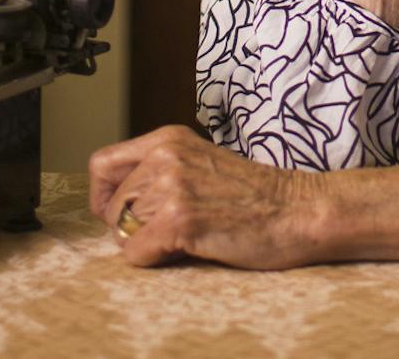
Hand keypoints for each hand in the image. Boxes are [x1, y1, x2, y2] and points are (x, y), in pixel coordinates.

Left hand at [87, 126, 319, 268]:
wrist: (297, 210)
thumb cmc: (254, 196)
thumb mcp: (200, 164)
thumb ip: (161, 171)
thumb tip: (116, 204)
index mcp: (167, 139)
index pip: (101, 164)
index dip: (104, 197)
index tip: (124, 214)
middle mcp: (165, 156)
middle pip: (111, 206)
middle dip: (131, 228)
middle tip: (169, 232)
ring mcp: (172, 185)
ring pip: (122, 231)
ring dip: (147, 244)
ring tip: (187, 237)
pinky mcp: (180, 218)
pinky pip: (135, 252)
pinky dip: (154, 260)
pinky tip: (187, 249)